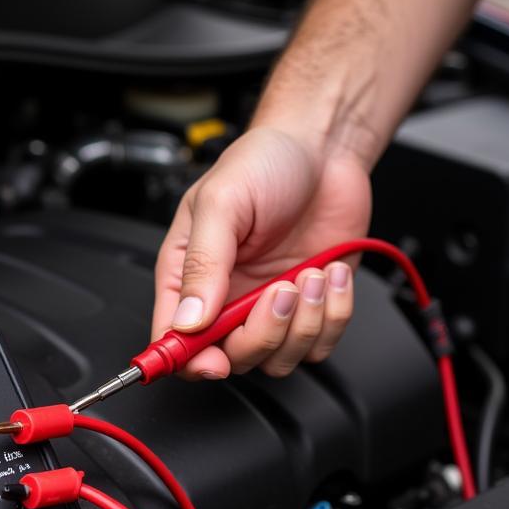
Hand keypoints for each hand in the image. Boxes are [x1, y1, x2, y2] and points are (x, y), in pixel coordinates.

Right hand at [152, 125, 371, 378]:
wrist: (324, 148)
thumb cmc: (264, 162)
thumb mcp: (222, 203)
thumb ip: (203, 263)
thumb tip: (187, 320)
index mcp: (188, 276)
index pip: (174, 339)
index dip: (189, 361)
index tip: (212, 360)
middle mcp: (226, 299)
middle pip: (230, 359)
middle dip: (260, 335)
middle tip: (278, 292)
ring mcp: (269, 307)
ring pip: (278, 359)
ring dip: (302, 324)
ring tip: (309, 275)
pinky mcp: (311, 308)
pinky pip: (321, 345)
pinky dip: (334, 316)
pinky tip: (331, 275)